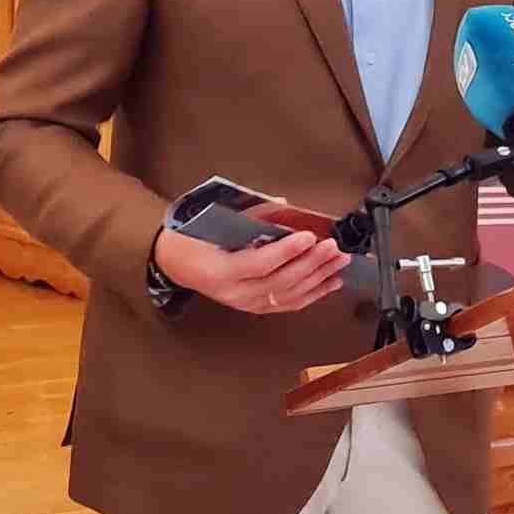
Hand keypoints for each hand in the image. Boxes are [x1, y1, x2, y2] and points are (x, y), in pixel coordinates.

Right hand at [153, 223, 350, 315]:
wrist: (175, 262)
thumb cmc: (191, 239)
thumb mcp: (211, 221)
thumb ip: (250, 215)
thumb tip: (285, 206)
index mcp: (220, 271)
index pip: (260, 263)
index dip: (287, 252)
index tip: (309, 237)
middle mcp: (234, 293)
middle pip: (280, 281)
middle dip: (312, 264)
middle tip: (333, 248)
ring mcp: (245, 303)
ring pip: (289, 295)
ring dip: (318, 278)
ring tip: (338, 262)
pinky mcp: (254, 307)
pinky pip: (288, 304)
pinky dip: (313, 293)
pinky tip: (330, 283)